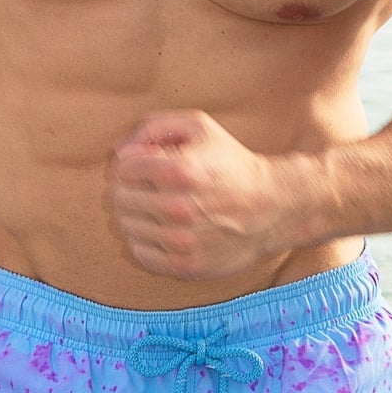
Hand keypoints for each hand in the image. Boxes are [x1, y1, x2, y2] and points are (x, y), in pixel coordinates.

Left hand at [109, 111, 293, 280]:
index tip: (145, 167)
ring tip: (154, 208)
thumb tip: (119, 152)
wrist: (272, 208)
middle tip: (146, 188)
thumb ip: (154, 127)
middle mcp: (179, 208)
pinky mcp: (186, 265)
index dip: (131, 165)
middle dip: (128, 189)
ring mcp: (182, 241)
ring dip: (134, 216)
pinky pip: (140, 254)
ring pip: (127, 227)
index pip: (124, 169)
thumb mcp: (200, 127)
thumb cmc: (231, 164)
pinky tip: (159, 230)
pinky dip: (142, 241)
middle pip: (121, 198)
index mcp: (181, 170)